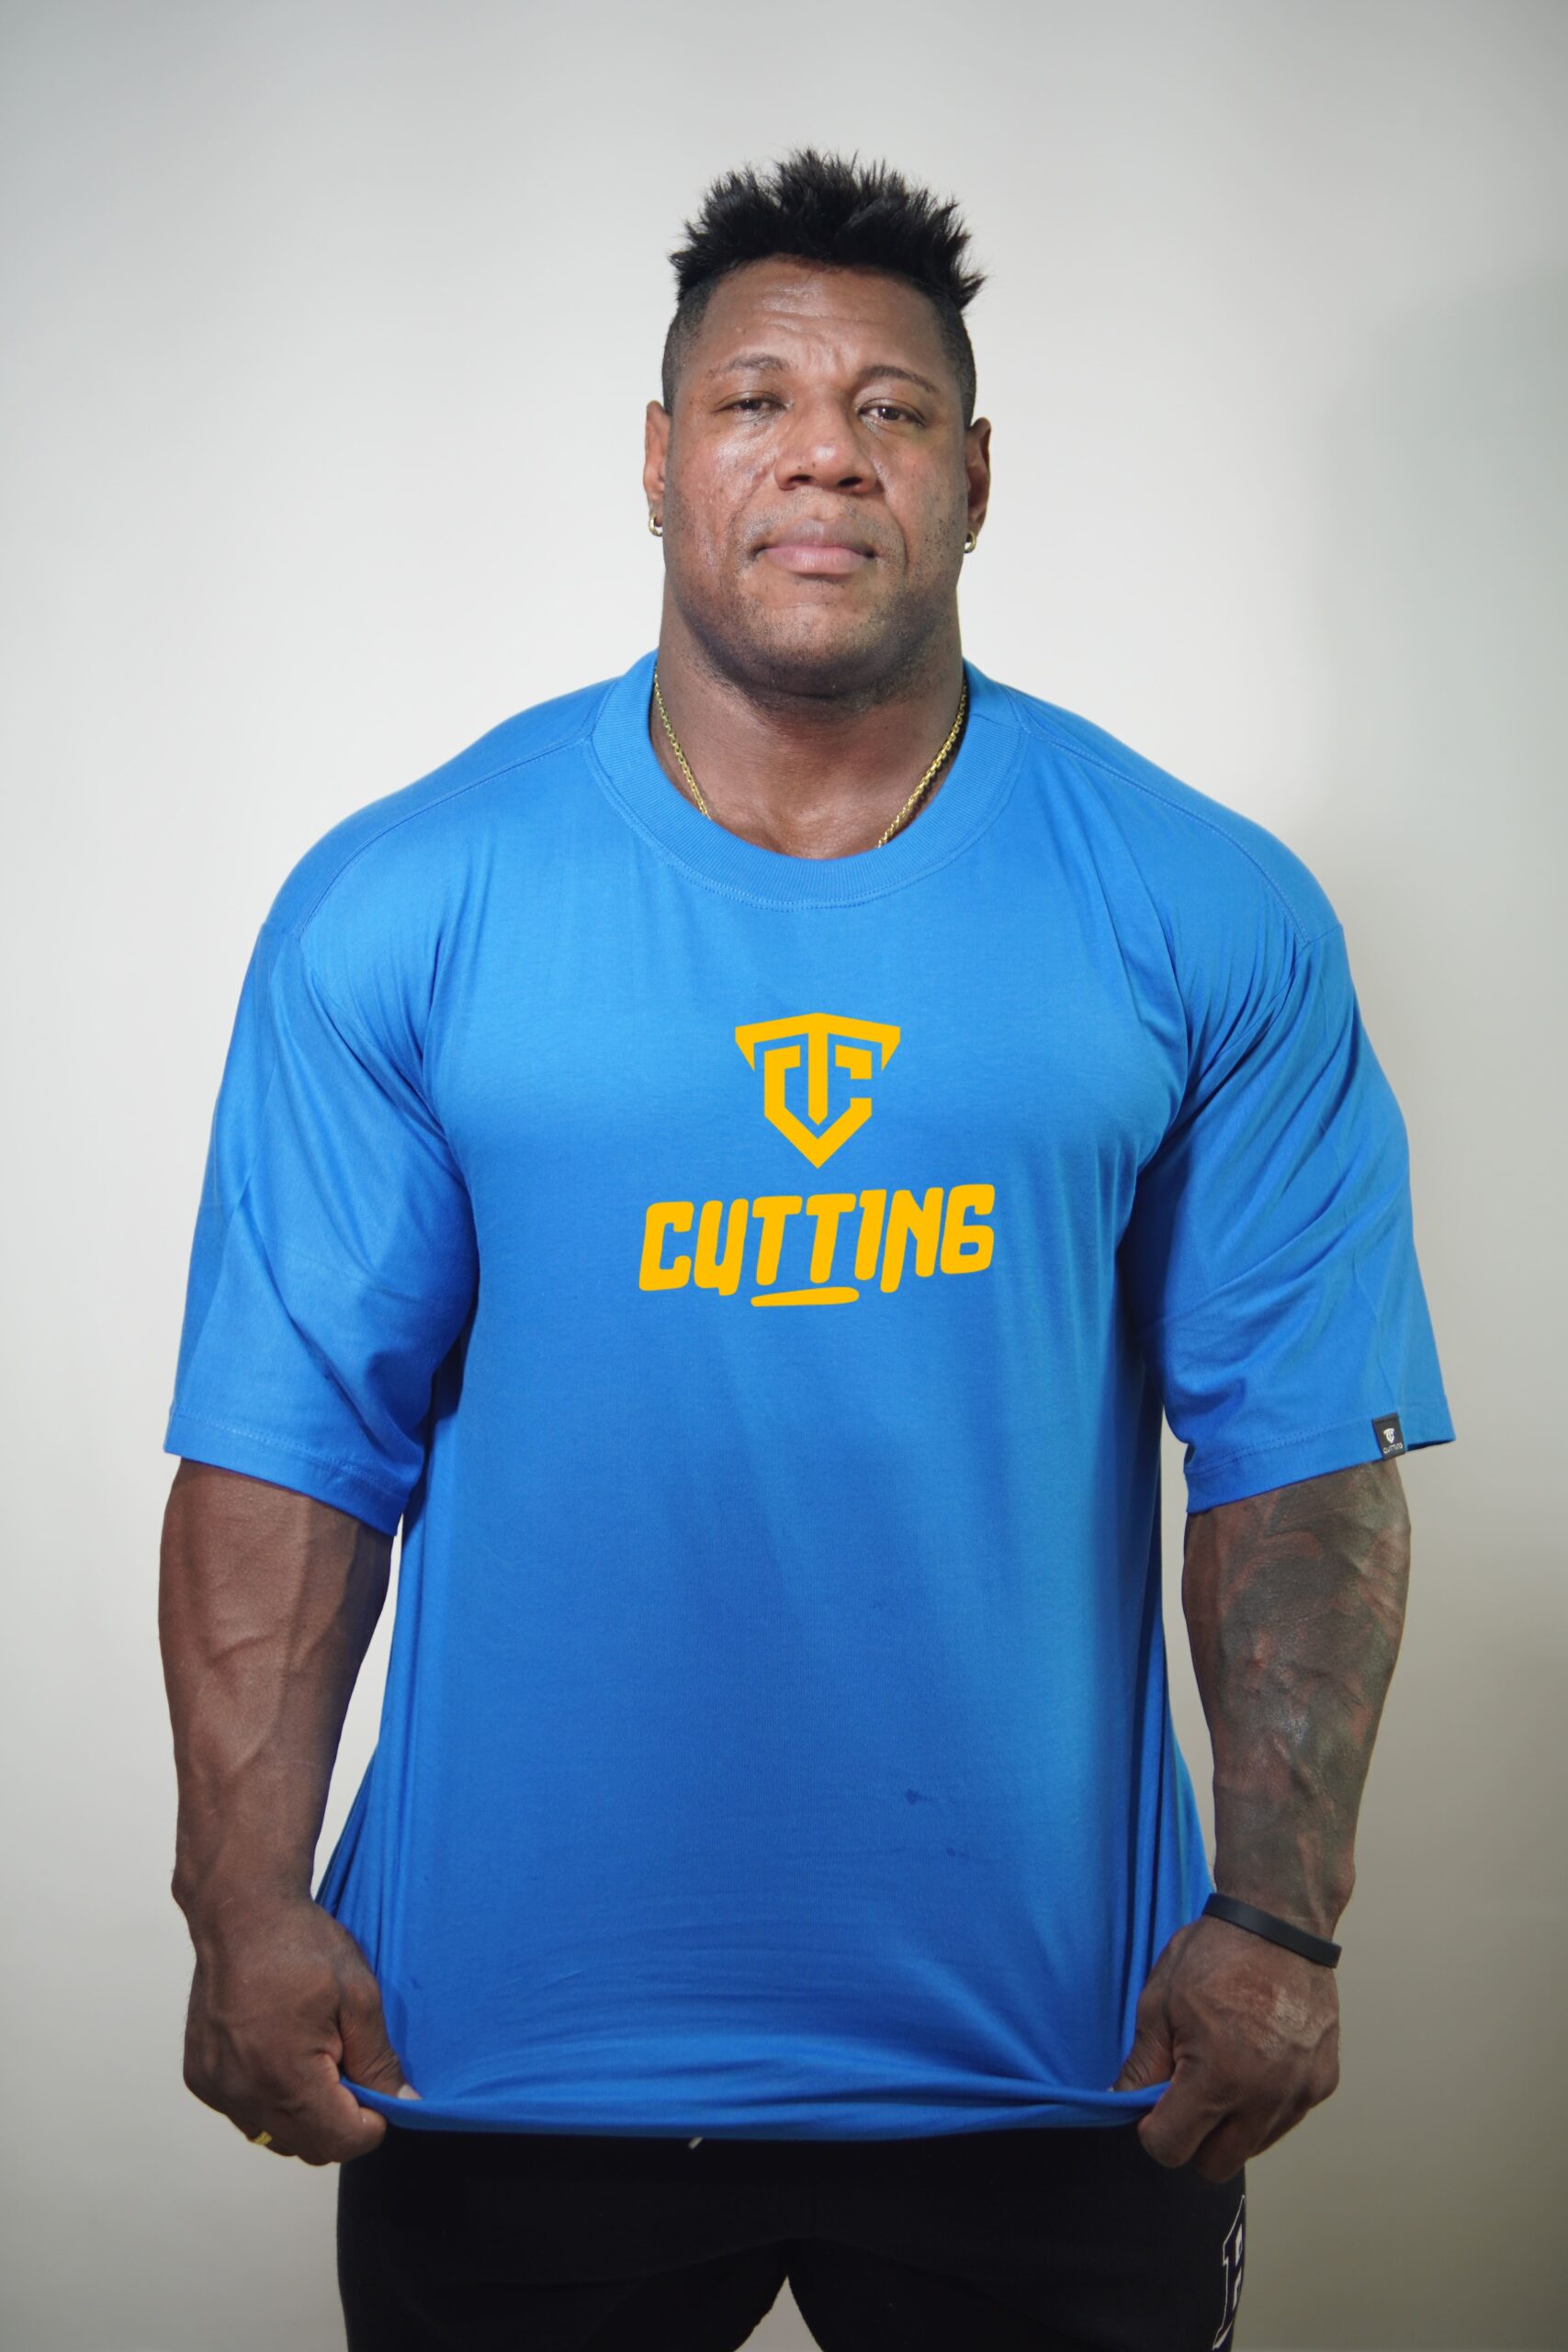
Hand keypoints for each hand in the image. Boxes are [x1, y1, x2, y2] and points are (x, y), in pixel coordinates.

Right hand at [181, 1892, 419, 2164]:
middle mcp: (244, 2094)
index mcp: (286, 2078)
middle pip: (308, 2148)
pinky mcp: (201, 2079)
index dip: (372, 2123)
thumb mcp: (359, 1997)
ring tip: (316, 2058)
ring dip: (303, 2115)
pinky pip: (245, 2113)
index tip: (379, 2090)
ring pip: (274, 2136)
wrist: (240, 1913)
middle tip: (350, 2068)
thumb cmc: (300, 1946)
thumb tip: (404, 2105)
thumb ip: (379, 2061)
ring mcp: (218, 2089)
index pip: (340, 2143)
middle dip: (340, 2122)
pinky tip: (280, 2052)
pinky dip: (269, 2098)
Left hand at [1111, 1914, 1339, 2180]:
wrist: (1281, 1923)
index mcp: (1217, 2079)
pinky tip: (1256, 2059)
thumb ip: (1142, 2065)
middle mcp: (1264, 2099)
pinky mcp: (1323, 2084)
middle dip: (1192, 2138)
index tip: (1152, 2104)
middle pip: (1215, 2166)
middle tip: (1184, 2092)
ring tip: (1223, 2068)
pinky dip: (1265, 2105)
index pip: (1171, 2150)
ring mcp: (1299, 2095)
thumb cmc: (1216, 1955)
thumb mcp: (1160, 2003)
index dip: (1152, 2131)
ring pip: (1253, 2147)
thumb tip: (1120, 2104)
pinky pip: (1284, 2119)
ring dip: (1231, 2125)